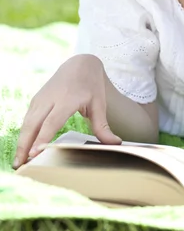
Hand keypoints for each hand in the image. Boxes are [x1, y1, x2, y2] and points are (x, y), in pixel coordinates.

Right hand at [13, 54, 120, 168]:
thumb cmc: (91, 85)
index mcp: (68, 99)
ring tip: (19, 163)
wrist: (79, 64)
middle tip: (22, 166)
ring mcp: (40, 99)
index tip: (34, 153)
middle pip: (34, 124)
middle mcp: (50, 99)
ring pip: (27, 123)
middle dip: (25, 145)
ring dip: (22, 143)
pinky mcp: (35, 101)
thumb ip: (102, 126)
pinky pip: (27, 120)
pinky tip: (23, 150)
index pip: (52, 121)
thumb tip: (115, 143)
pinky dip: (24, 135)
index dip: (42, 137)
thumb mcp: (99, 104)